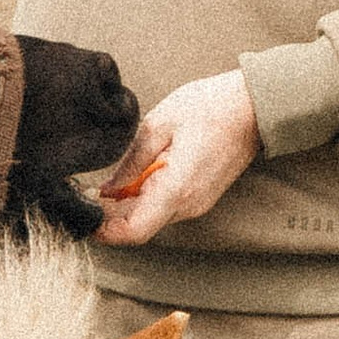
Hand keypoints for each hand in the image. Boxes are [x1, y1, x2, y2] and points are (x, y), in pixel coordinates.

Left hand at [96, 71, 259, 243]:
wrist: (253, 107)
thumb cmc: (210, 107)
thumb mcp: (157, 125)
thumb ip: (130, 162)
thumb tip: (107, 188)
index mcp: (175, 189)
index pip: (133, 232)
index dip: (105, 231)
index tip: (86, 215)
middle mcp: (187, 205)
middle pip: (138, 227)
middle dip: (110, 217)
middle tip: (87, 192)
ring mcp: (196, 204)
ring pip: (151, 219)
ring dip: (127, 207)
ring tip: (108, 181)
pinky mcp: (200, 197)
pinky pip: (164, 208)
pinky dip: (144, 200)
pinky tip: (133, 178)